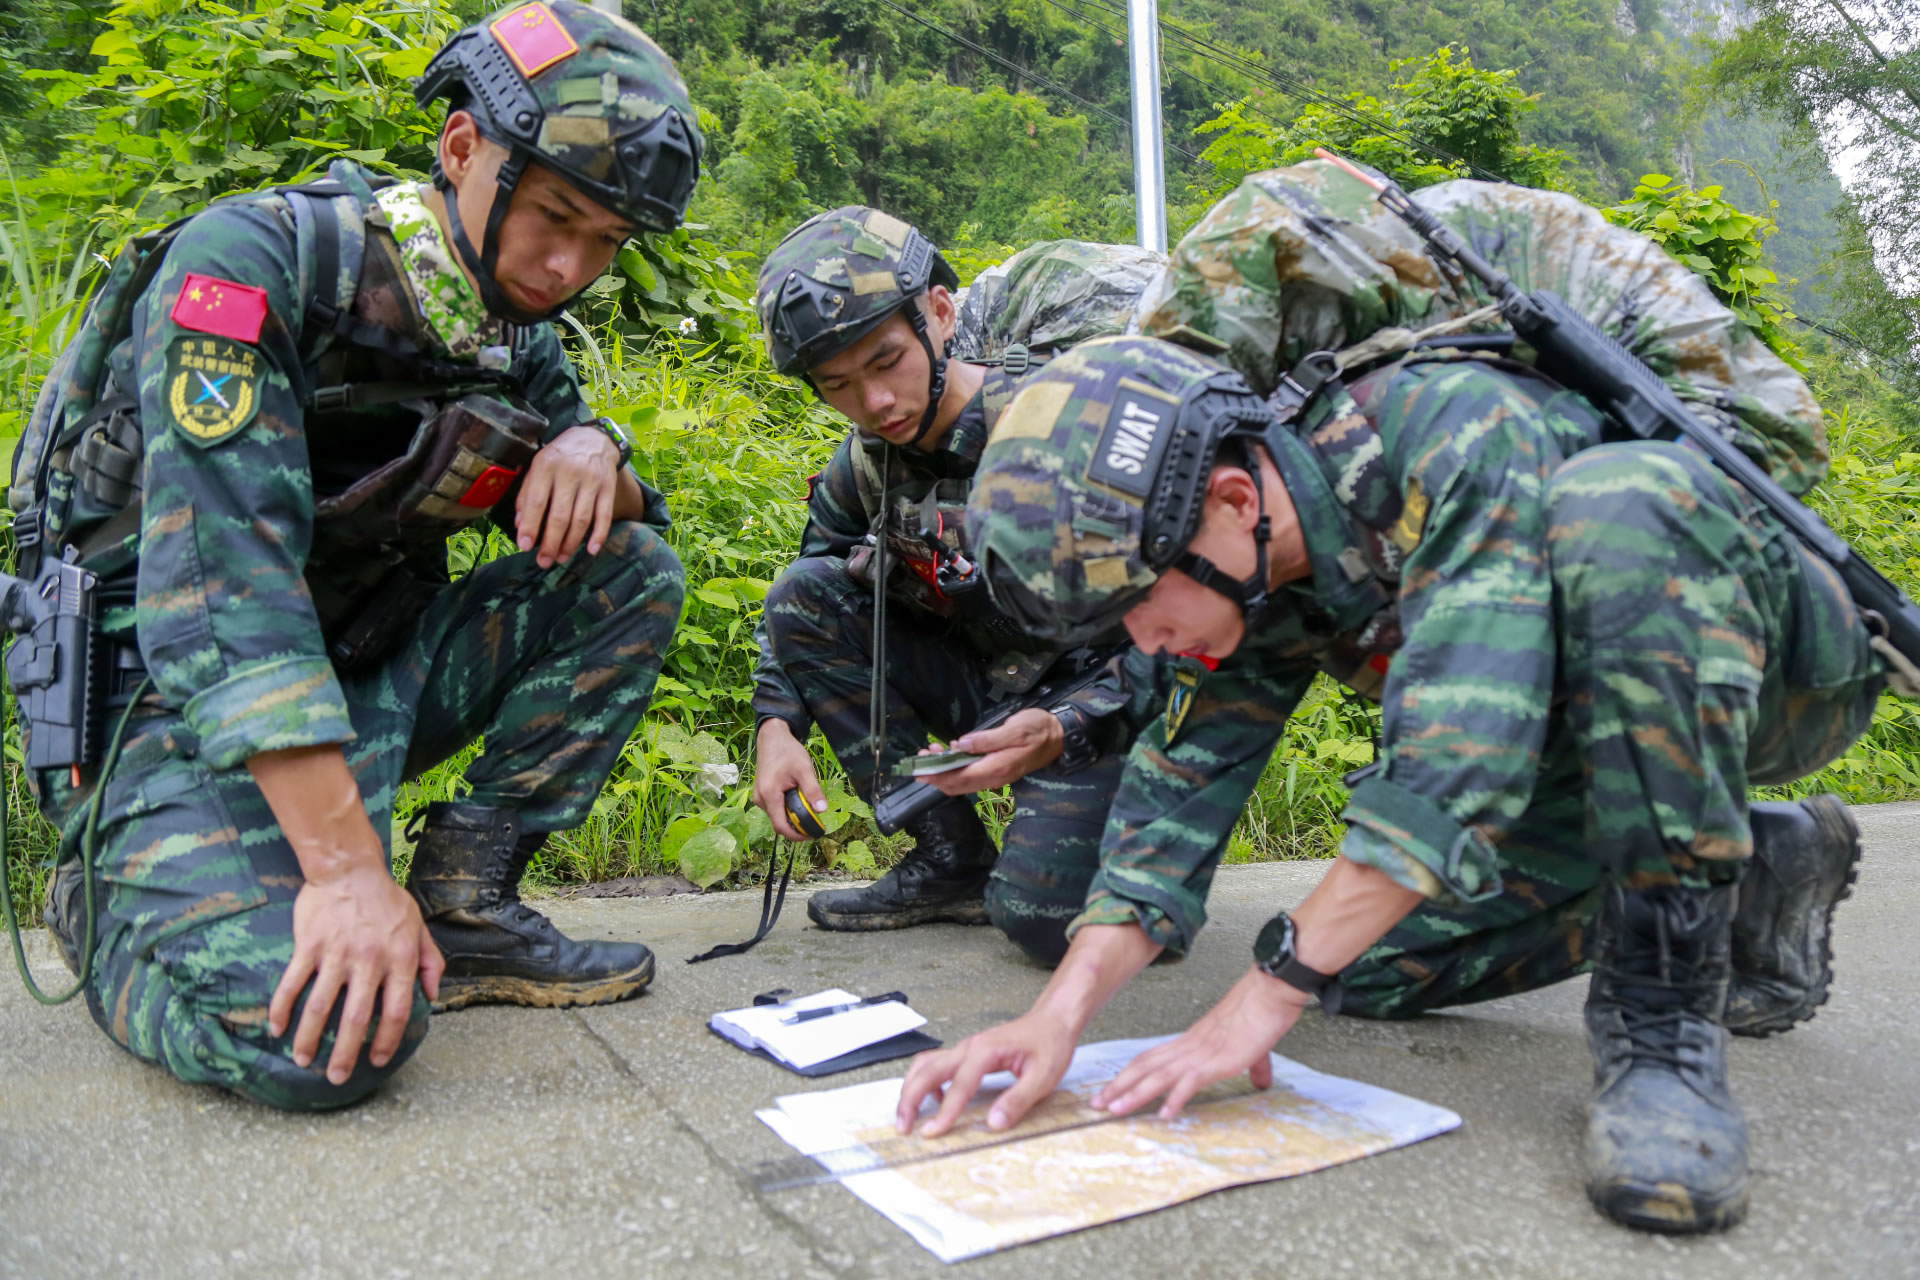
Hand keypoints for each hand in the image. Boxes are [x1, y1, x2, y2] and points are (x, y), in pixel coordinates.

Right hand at [268, 865, 444, 1086]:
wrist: (350, 869)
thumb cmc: (387, 900)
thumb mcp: (419, 927)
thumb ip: (431, 962)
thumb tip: (433, 996)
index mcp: (400, 959)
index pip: (396, 1012)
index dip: (387, 1041)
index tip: (378, 1061)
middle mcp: (369, 961)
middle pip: (355, 1019)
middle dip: (345, 1054)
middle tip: (337, 1078)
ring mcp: (336, 954)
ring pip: (319, 1006)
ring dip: (309, 1038)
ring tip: (303, 1060)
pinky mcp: (308, 946)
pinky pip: (292, 983)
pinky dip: (282, 1009)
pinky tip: (276, 1029)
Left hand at [516, 424, 621, 567]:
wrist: (594, 439)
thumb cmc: (560, 457)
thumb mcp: (538, 467)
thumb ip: (527, 495)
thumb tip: (521, 526)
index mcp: (546, 466)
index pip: (537, 501)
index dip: (531, 526)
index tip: (525, 547)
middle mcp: (569, 472)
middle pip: (560, 515)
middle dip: (551, 543)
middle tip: (544, 561)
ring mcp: (592, 480)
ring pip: (581, 519)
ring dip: (571, 543)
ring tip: (562, 558)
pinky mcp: (609, 487)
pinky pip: (604, 515)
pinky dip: (599, 535)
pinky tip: (591, 550)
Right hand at [754, 718, 825, 840]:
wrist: (772, 738)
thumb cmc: (787, 751)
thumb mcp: (804, 769)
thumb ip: (812, 790)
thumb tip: (822, 810)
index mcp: (769, 795)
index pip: (781, 826)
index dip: (796, 835)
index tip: (812, 835)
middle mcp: (761, 799)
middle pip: (779, 822)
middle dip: (797, 827)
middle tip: (815, 824)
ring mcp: (760, 797)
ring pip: (777, 816)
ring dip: (793, 817)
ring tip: (809, 809)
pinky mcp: (763, 794)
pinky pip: (775, 808)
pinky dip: (788, 810)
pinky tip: (799, 801)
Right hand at [895, 1012, 1077, 1136]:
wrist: (1052, 1020)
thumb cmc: (1049, 1043)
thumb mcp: (1043, 1076)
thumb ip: (1017, 1100)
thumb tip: (994, 1124)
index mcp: (985, 1050)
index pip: (959, 1085)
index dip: (945, 1112)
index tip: (931, 1133)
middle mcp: (969, 1047)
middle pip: (927, 1070)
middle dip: (910, 1099)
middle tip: (903, 1126)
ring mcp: (966, 1048)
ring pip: (926, 1065)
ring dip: (912, 1089)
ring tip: (907, 1116)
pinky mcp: (968, 1053)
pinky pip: (937, 1065)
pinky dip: (926, 1082)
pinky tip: (935, 1101)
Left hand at [922, 708, 1063, 795]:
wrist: (1060, 736)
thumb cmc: (1039, 729)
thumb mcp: (1015, 729)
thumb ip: (988, 739)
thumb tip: (963, 743)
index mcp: (997, 768)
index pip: (960, 778)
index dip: (938, 776)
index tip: (920, 769)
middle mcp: (995, 777)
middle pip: (958, 785)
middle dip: (937, 774)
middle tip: (921, 757)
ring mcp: (996, 775)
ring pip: (963, 781)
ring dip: (945, 770)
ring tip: (932, 751)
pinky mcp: (997, 770)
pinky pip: (972, 774)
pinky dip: (957, 766)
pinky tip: (952, 751)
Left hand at [1092, 966, 1309, 1119]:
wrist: (1269, 995)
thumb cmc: (1259, 1015)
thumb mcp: (1252, 1048)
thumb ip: (1253, 1066)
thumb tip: (1261, 1082)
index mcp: (1190, 1043)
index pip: (1150, 1059)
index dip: (1128, 1075)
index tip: (1111, 1090)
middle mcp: (1188, 1048)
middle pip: (1144, 1067)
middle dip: (1119, 1087)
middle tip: (1096, 1104)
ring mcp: (1200, 1054)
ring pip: (1158, 1076)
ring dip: (1135, 1094)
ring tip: (1115, 1111)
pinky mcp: (1217, 1061)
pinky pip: (1190, 1082)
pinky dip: (1175, 1098)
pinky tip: (1165, 1114)